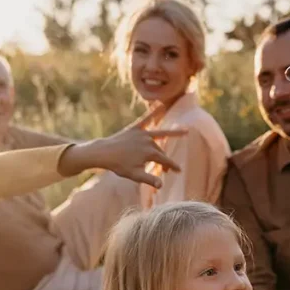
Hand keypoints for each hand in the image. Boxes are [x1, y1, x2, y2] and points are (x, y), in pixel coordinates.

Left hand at [59, 105, 185, 186]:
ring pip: (160, 134)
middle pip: (161, 151)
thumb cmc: (119, 165)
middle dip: (165, 161)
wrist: (104, 152)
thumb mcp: (135, 175)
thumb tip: (161, 186)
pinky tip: (161, 104)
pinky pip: (146, 119)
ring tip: (186, 131)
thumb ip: (149, 179)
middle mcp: (148, 141)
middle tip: (165, 171)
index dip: (172, 166)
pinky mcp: (135, 128)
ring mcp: (142, 133)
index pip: (165, 160)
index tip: (179, 171)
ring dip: (173, 133)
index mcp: (150, 153)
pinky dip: (154, 112)